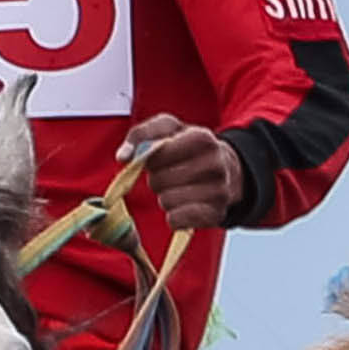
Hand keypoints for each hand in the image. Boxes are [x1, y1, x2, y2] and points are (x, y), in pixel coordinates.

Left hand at [119, 117, 247, 235]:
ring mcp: (219, 192)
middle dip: (158, 179)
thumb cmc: (188, 145)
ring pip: (167, 202)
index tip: (161, 157)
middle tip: (170, 174)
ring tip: (178, 188)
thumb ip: (140, 135)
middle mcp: (215, 164)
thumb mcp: (168, 128)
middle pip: (160, 181)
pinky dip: (173, 216)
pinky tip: (182, 206)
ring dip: (165, 197)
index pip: (157, 156)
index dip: (151, 159)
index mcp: (203, 138)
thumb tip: (122, 157)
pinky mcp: (216, 214)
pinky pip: (176, 221)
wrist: (226, 168)